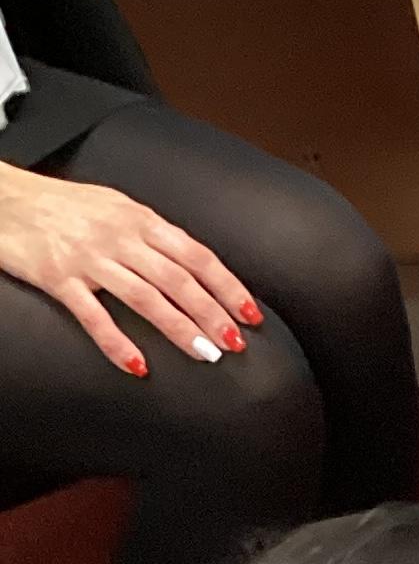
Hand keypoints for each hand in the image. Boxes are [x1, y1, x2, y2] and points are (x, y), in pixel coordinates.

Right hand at [0, 158, 252, 373]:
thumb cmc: (60, 205)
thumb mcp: (113, 207)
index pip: (196, 255)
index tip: (249, 313)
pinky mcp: (58, 278)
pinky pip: (93, 316)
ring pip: (145, 296)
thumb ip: (149, 234)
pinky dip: (117, 343)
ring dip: (179, 328)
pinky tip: (138, 365)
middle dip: (212, 313)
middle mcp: (119, 236)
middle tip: (235, 343)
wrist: (3, 197)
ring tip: (205, 354)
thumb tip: (189, 263)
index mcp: (138, 218)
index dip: (226, 286)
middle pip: (178, 279)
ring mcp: (88, 257)